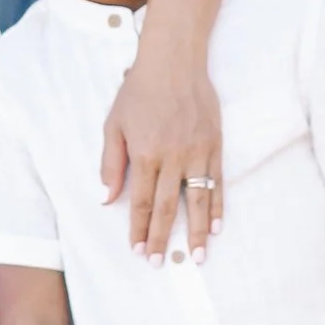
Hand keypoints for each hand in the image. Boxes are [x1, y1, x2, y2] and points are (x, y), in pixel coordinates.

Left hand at [99, 26, 223, 260]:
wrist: (174, 62)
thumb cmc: (139, 91)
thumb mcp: (114, 124)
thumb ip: (111, 163)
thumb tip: (106, 198)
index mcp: (145, 153)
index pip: (141, 201)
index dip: (139, 228)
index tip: (138, 250)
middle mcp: (172, 157)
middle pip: (168, 207)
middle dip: (163, 238)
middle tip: (161, 263)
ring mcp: (197, 152)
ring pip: (197, 200)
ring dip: (195, 231)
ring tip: (196, 257)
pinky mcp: (215, 145)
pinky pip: (217, 182)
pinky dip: (218, 206)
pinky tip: (215, 226)